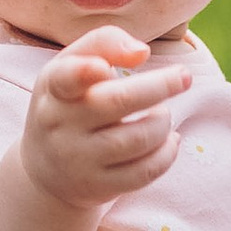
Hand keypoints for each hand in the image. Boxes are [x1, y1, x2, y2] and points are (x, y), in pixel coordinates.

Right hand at [19, 22, 194, 215]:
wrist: (46, 170)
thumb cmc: (68, 104)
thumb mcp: (69, 69)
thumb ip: (102, 44)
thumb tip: (141, 51)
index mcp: (55, 88)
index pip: (66, 78)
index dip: (84, 72)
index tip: (103, 68)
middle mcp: (62, 125)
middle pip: (118, 103)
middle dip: (160, 86)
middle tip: (184, 76)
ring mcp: (79, 159)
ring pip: (137, 139)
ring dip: (163, 122)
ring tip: (163, 114)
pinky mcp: (98, 186)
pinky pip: (144, 172)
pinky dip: (167, 153)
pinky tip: (169, 140)